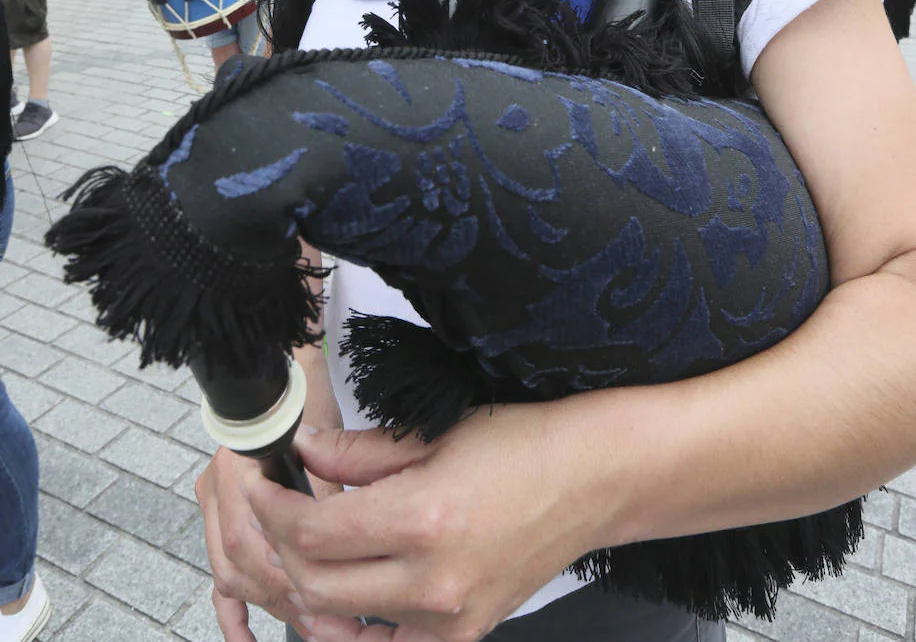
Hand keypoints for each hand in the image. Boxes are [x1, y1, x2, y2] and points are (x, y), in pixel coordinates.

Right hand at [197, 423, 344, 640]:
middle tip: (324, 621)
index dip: (284, 571)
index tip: (324, 596)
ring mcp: (212, 504)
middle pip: (237, 559)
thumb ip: (326, 491)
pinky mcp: (217, 525)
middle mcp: (219, 482)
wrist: (285, 388)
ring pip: (229, 573)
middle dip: (280, 596)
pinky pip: (218, 579)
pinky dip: (233, 617)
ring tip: (312, 626)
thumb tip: (345, 554)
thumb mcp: (326, 442)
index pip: (251, 532)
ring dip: (268, 606)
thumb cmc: (311, 408)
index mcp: (240, 461)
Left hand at [247, 402, 592, 641]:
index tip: (259, 485)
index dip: (271, 509)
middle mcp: (432, 580)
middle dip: (280, 546)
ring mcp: (448, 619)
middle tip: (272, 512)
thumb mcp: (433, 433)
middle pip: (316, 584)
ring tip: (303, 550)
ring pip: (341, 625)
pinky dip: (353, 631)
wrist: (589, 481)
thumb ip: (358, 451)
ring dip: (309, 590)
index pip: (313, 532)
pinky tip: (345, 599)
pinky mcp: (463, 636)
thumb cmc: (519, 445)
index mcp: (421, 518)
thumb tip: (304, 452)